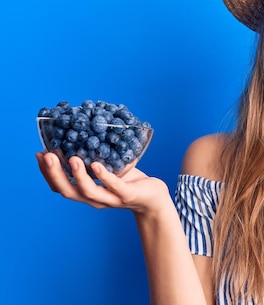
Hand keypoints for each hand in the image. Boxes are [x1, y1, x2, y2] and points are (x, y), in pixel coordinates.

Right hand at [36, 151, 169, 214]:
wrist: (154, 199)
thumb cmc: (130, 182)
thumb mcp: (110, 169)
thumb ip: (96, 158)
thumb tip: (84, 132)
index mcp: (87, 192)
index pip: (60, 186)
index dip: (47, 173)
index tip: (39, 155)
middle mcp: (95, 199)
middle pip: (68, 191)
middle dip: (55, 174)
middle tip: (47, 156)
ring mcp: (111, 199)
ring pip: (89, 191)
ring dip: (78, 176)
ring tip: (72, 159)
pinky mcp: (127, 196)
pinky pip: (114, 187)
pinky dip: (104, 177)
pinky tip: (97, 165)